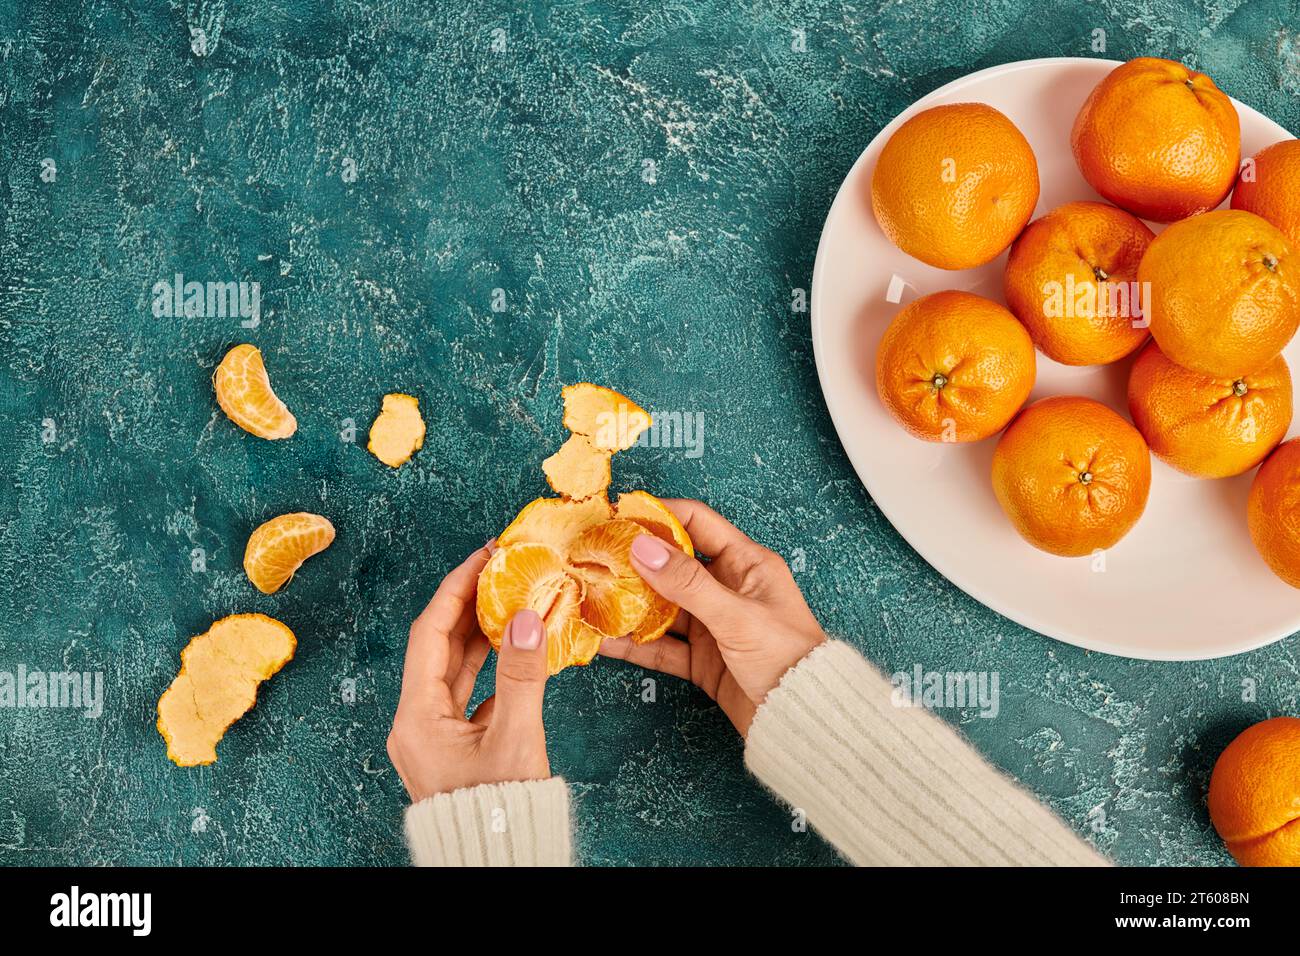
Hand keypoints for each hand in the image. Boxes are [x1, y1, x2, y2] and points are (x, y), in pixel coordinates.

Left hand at [387, 545, 552, 801]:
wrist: (498, 862)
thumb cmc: (500, 814)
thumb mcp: (514, 740)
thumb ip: (521, 675)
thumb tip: (526, 618)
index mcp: (417, 718)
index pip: (429, 633)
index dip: (456, 588)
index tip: (482, 556)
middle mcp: (417, 723)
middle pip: (438, 647)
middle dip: (469, 604)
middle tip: (499, 568)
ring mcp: (434, 736)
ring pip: (454, 669)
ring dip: (481, 633)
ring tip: (509, 597)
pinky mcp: (455, 748)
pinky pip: (468, 692)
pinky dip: (491, 666)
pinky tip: (514, 648)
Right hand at [600, 500, 826, 734]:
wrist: (803, 718)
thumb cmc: (787, 657)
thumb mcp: (736, 615)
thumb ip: (688, 584)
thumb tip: (641, 547)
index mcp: (745, 563)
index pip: (696, 523)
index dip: (659, 516)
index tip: (620, 516)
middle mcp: (726, 588)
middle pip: (671, 566)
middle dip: (632, 564)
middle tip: (593, 559)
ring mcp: (711, 624)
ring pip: (661, 608)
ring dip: (628, 606)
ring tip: (590, 599)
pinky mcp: (701, 660)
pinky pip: (661, 647)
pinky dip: (634, 645)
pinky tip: (605, 640)